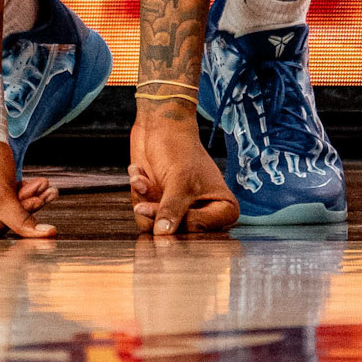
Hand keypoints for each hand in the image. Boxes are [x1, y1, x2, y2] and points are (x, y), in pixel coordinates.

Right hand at [0, 139, 57, 238]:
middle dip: (21, 208)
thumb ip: (22, 219)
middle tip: (47, 194)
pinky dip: (12, 199)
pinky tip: (33, 188)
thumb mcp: (0, 193)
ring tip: (44, 189)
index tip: (39, 202)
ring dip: (21, 203)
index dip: (15, 218)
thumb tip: (48, 236)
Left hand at [129, 106, 238, 237]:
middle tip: (143, 203)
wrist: (158, 125)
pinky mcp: (161, 206)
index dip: (182, 222)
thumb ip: (173, 210)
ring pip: (157, 227)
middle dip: (156, 212)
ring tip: (141, 179)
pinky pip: (145, 216)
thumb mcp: (180, 180)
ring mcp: (181, 210)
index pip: (201, 229)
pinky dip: (139, 196)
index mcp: (222, 207)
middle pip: (177, 233)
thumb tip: (163, 236)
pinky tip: (139, 175)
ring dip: (144, 201)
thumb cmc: (180, 146)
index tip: (166, 206)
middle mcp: (203, 212)